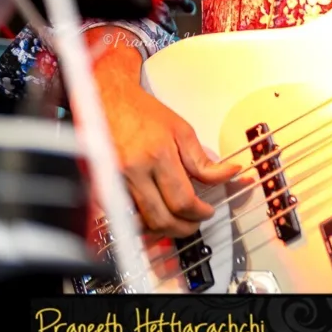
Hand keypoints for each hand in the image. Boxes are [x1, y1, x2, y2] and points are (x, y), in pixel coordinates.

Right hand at [95, 51, 241, 237]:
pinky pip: (124, 215)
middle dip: (184, 227)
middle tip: (197, 221)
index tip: (208, 211)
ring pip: (141, 222)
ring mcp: (115, 182)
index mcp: (157, 156)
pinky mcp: (103, 187)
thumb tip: (228, 174)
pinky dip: (142, 222)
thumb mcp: (182, 130)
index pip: (182, 200)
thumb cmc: (143, 113)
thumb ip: (202, 160)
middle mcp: (133, 172)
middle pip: (162, 218)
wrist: (108, 101)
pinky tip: (155, 216)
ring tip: (179, 221)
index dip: (199, 212)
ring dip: (164, 229)